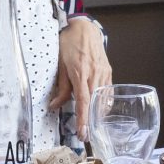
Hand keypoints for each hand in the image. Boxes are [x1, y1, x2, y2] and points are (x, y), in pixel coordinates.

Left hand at [50, 17, 109, 135]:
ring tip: (91, 126)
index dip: (83, 119)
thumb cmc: (69, 42)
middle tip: (85, 136)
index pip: (83, 101)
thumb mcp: (60, 64)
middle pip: (95, 103)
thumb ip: (61, 87)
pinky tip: (98, 109)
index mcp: (80, 71)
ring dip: (97, 114)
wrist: (84, 27)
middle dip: (90, 122)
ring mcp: (104, 72)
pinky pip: (108, 91)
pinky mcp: (108, 71)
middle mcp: (94, 73)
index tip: (82, 133)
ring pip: (102, 99)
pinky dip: (103, 102)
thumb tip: (55, 105)